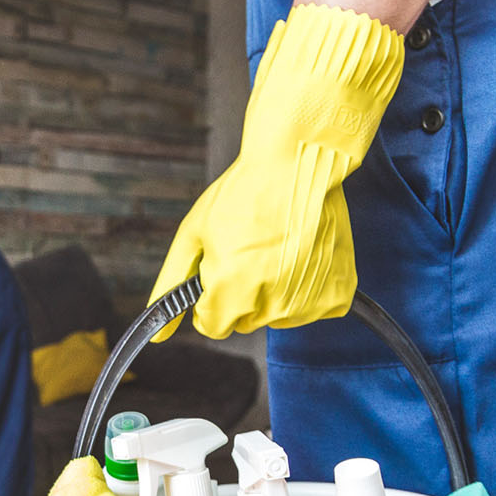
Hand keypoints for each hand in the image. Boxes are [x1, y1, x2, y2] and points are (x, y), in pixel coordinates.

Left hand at [148, 5, 402, 339]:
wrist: (300, 160)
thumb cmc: (243, 192)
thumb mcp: (194, 234)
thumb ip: (173, 285)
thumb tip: (158, 336)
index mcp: (230, 290)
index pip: (213, 326)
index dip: (212, 297)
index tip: (222, 269)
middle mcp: (270, 303)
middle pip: (245, 322)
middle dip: (242, 293)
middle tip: (252, 250)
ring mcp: (307, 302)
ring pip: (279, 317)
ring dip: (276, 292)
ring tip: (279, 248)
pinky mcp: (336, 294)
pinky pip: (314, 309)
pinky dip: (309, 289)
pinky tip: (303, 254)